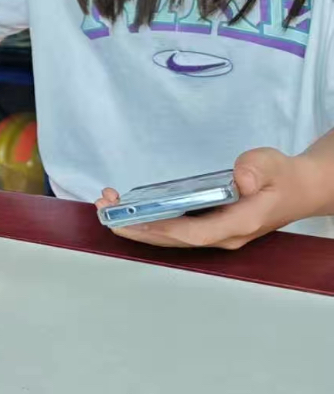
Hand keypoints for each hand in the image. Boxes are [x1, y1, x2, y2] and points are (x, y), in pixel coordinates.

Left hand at [96, 148, 327, 248]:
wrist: (298, 189)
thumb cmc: (282, 176)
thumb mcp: (272, 164)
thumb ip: (255, 170)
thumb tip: (239, 180)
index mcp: (239, 224)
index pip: (195, 234)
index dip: (161, 229)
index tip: (132, 220)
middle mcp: (223, 235)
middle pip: (174, 239)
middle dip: (136, 227)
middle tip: (104, 210)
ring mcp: (215, 233)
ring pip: (171, 236)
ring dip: (136, 224)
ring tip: (106, 205)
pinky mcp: (208, 226)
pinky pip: (174, 228)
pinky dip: (149, 219)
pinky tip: (128, 207)